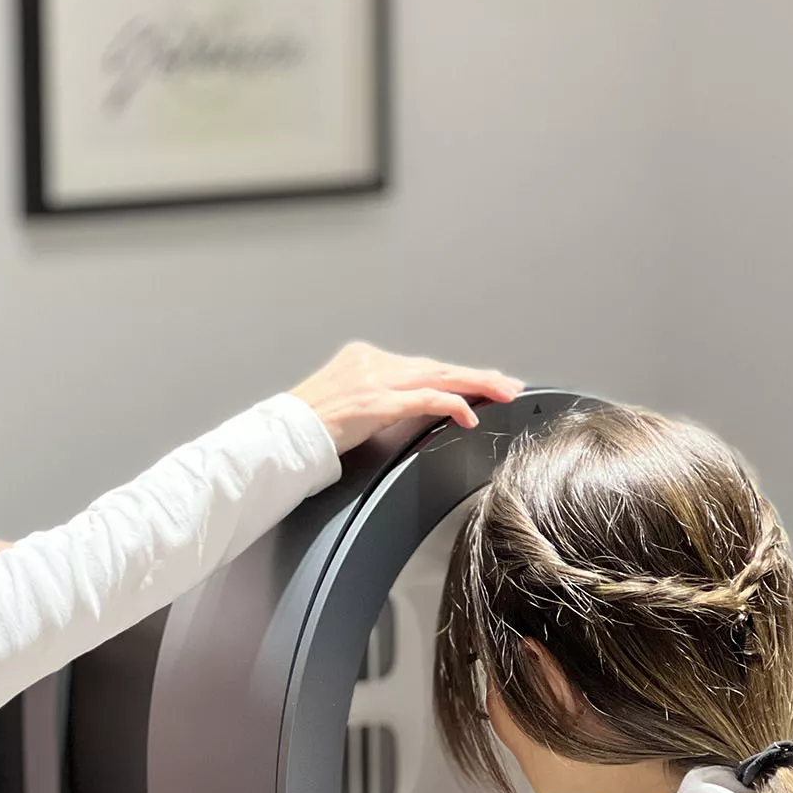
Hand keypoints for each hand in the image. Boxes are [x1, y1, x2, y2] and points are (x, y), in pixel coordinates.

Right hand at [290, 342, 522, 454]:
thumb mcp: (343, 399)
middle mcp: (374, 362)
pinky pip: (425, 400)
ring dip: (477, 385)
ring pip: (440, 377)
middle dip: (477, 377)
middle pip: (438, 367)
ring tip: (505, 392)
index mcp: (364, 358)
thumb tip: (399, 408)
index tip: (479, 383)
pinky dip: (452, 405)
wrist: (283, 434)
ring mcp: (377, 381)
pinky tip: (471, 414)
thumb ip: (373, 397)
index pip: (421, 366)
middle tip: (509, 384)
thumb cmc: (306, 425)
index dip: (454, 375)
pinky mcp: (378, 403)